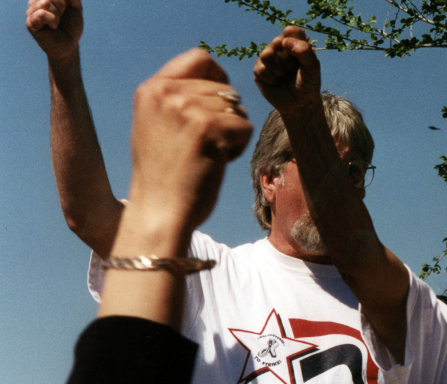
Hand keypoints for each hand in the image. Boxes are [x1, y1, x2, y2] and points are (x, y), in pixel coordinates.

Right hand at [26, 0, 82, 61]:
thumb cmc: (71, 27)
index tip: (64, 7)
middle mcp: (34, 2)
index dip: (61, 0)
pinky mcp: (31, 23)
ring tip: (57, 22)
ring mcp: (31, 12)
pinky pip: (41, 13)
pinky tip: (53, 26)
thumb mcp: (75, 8)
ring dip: (58, 14)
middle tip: (61, 16)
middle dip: (61, 5)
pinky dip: (52, 19)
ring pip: (46, 3)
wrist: (70, 45)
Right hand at [129, 48, 251, 231]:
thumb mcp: (157, 126)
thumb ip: (177, 100)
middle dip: (226, 116)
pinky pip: (244, 127)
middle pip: (225, 87)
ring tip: (206, 155)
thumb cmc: (164, 177)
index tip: (219, 104)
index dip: (219, 77)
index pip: (199, 58)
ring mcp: (186, 108)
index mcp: (151, 89)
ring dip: (231, 133)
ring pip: (237, 109)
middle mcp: (166, 92)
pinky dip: (237, 148)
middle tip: (204, 145)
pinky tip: (215, 163)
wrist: (159, 212)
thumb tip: (218, 83)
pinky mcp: (208, 127)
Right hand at [253, 26, 321, 115]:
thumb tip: (284, 41)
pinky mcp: (258, 70)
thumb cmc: (308, 84)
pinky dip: (272, 78)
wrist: (299, 105)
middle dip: (287, 58)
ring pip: (267, 53)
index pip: (291, 30)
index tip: (299, 54)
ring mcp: (268, 58)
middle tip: (292, 68)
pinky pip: (261, 68)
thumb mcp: (313, 68)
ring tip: (284, 75)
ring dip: (278, 68)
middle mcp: (280, 47)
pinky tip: (276, 82)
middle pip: (277, 41)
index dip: (294, 41)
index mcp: (295, 42)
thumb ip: (304, 51)